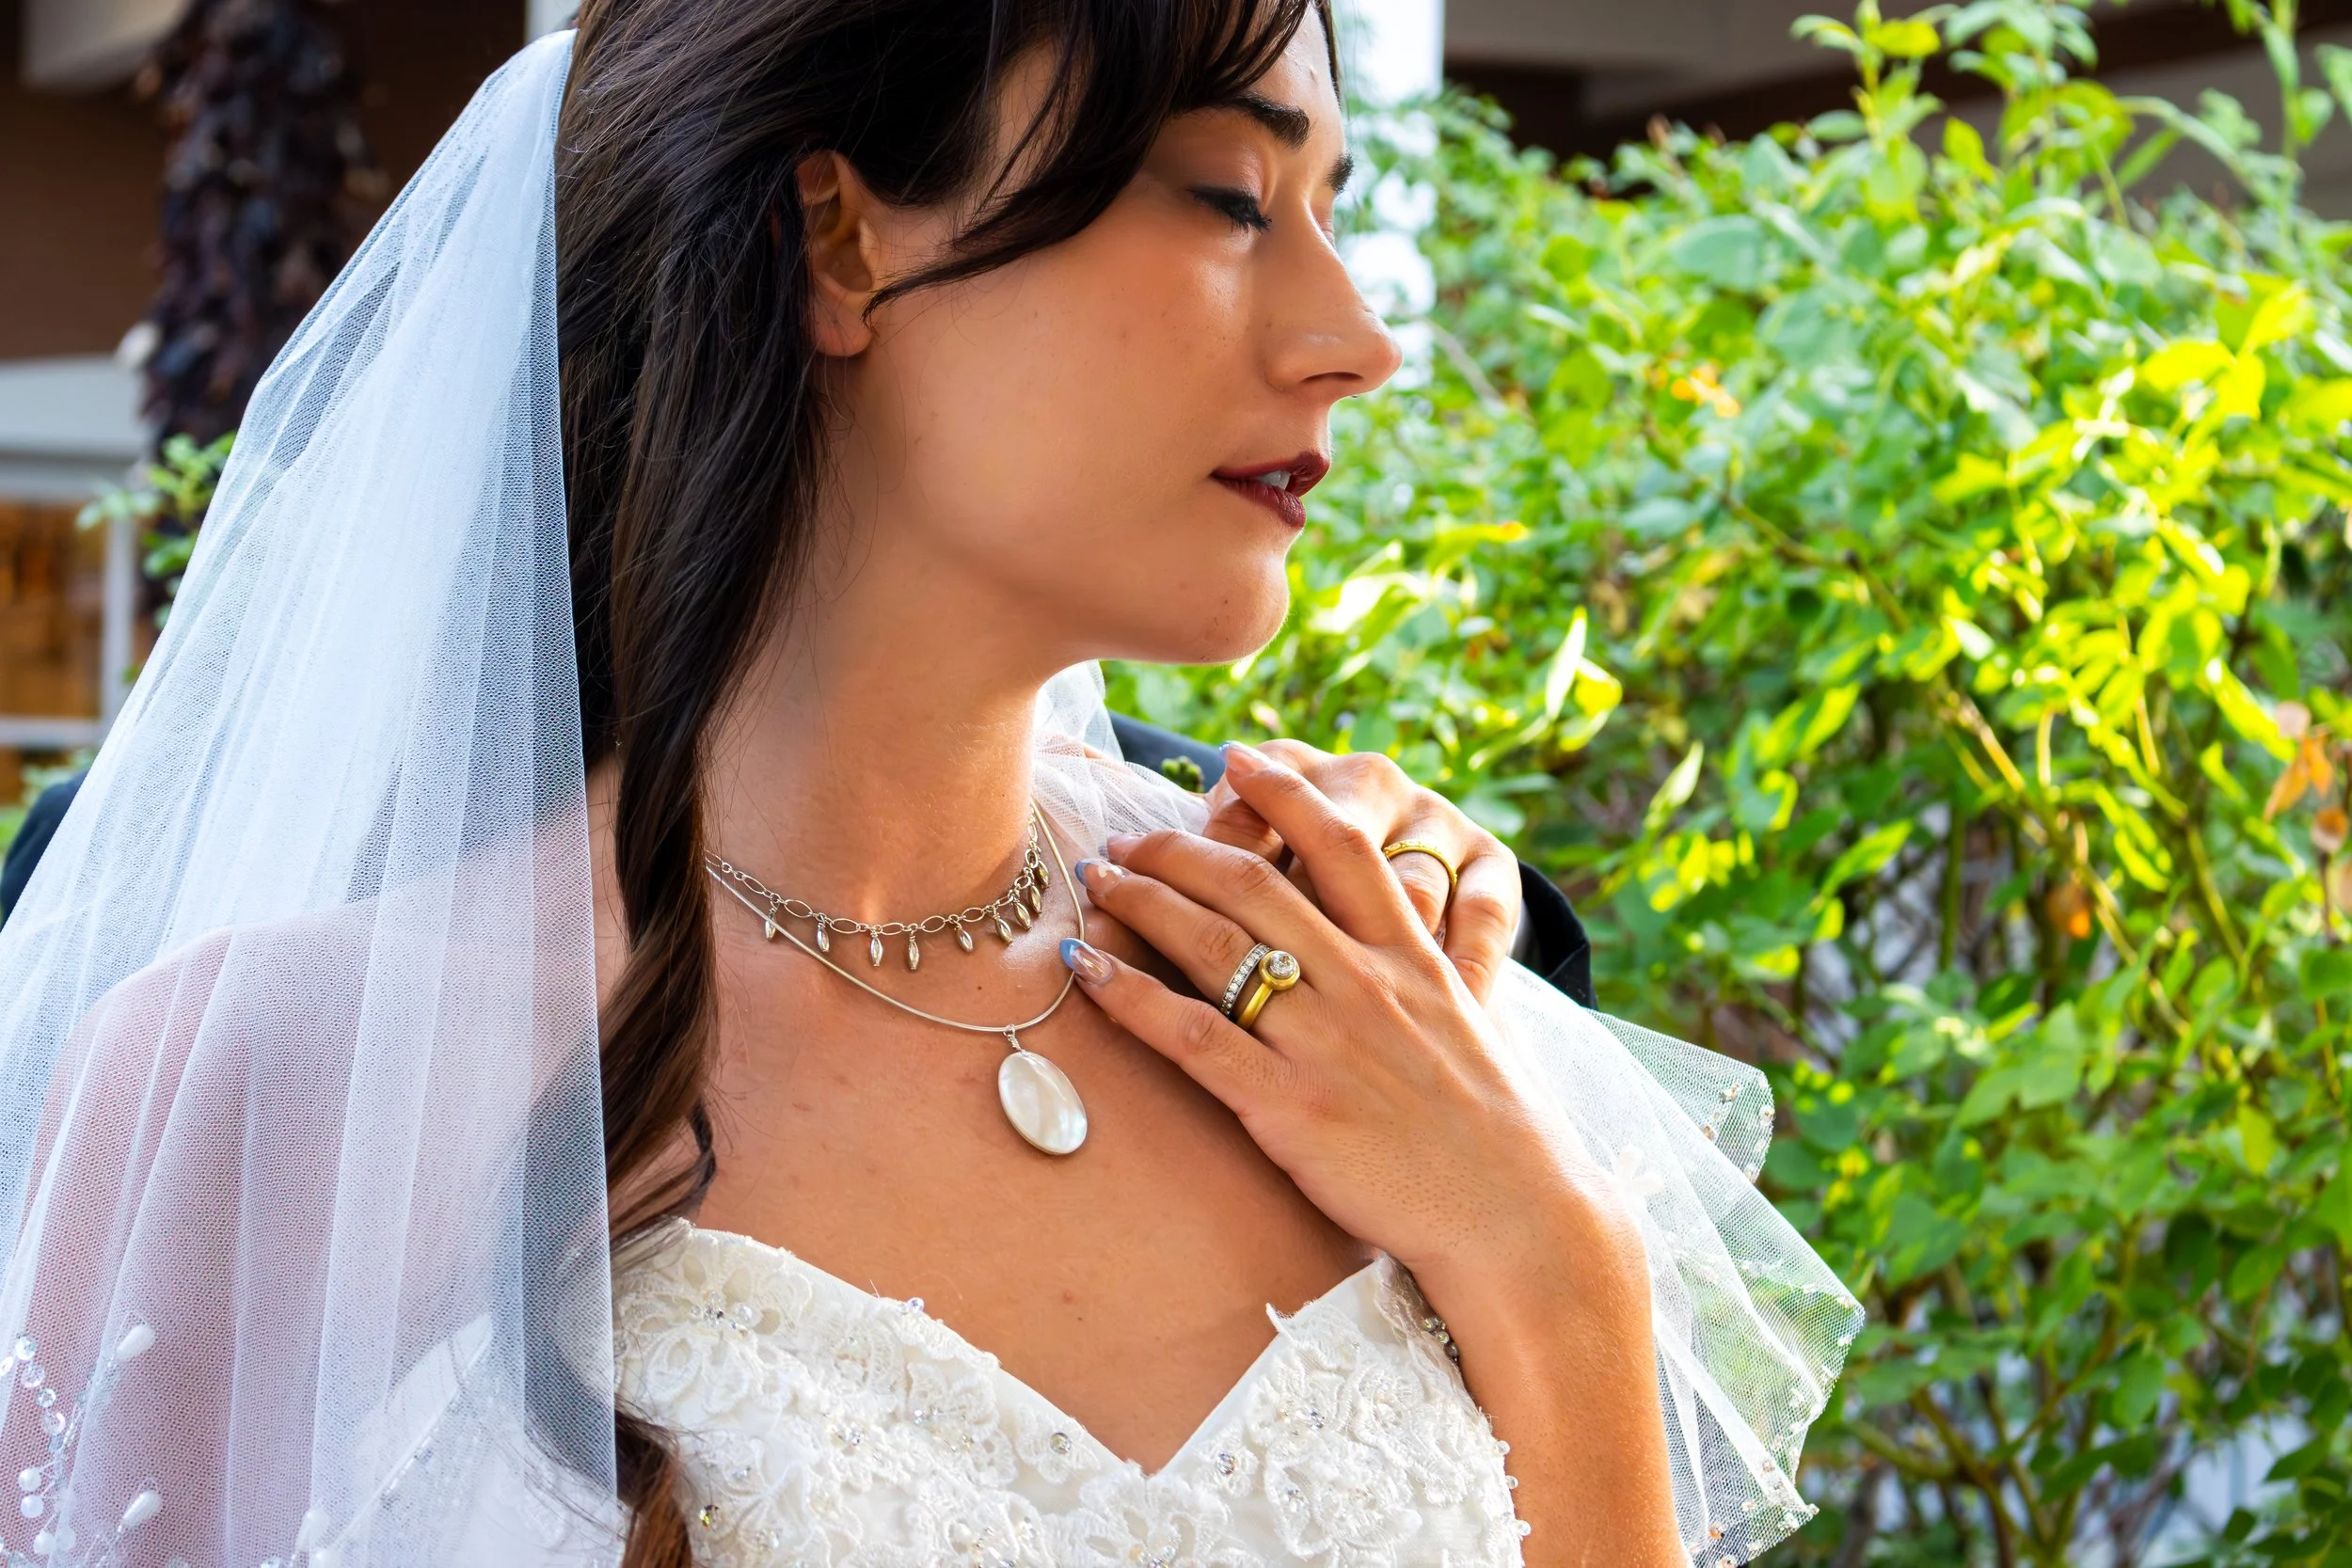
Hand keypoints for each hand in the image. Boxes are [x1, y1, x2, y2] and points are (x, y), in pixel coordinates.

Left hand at [1063, 741, 1682, 1563]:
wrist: (1518, 1218)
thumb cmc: (1496, 1133)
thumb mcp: (1468, 1024)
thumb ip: (1419, 973)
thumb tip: (1378, 942)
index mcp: (1412, 957)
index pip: (1342, 843)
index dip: (1286, 790)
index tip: (1239, 757)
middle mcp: (1365, 983)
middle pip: (1254, 880)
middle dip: (1178, 846)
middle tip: (1130, 836)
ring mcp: (1324, 1042)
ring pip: (1212, 940)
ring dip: (1140, 898)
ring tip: (1098, 879)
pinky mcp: (1289, 1107)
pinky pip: (1191, 1034)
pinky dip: (1129, 994)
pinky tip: (1087, 968)